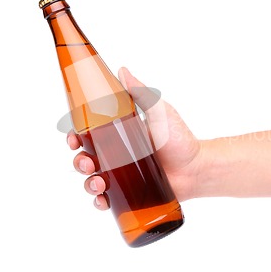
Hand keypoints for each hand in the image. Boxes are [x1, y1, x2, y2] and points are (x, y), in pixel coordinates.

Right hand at [67, 67, 202, 209]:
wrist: (197, 168)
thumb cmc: (179, 138)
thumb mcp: (159, 112)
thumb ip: (141, 92)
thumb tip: (121, 70)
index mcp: (119, 134)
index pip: (89, 134)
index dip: (75, 136)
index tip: (73, 138)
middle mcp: (117, 155)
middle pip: (86, 158)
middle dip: (79, 162)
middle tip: (88, 163)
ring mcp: (122, 176)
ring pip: (92, 180)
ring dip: (87, 182)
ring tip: (98, 183)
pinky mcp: (129, 194)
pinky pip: (107, 200)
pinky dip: (99, 201)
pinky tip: (102, 200)